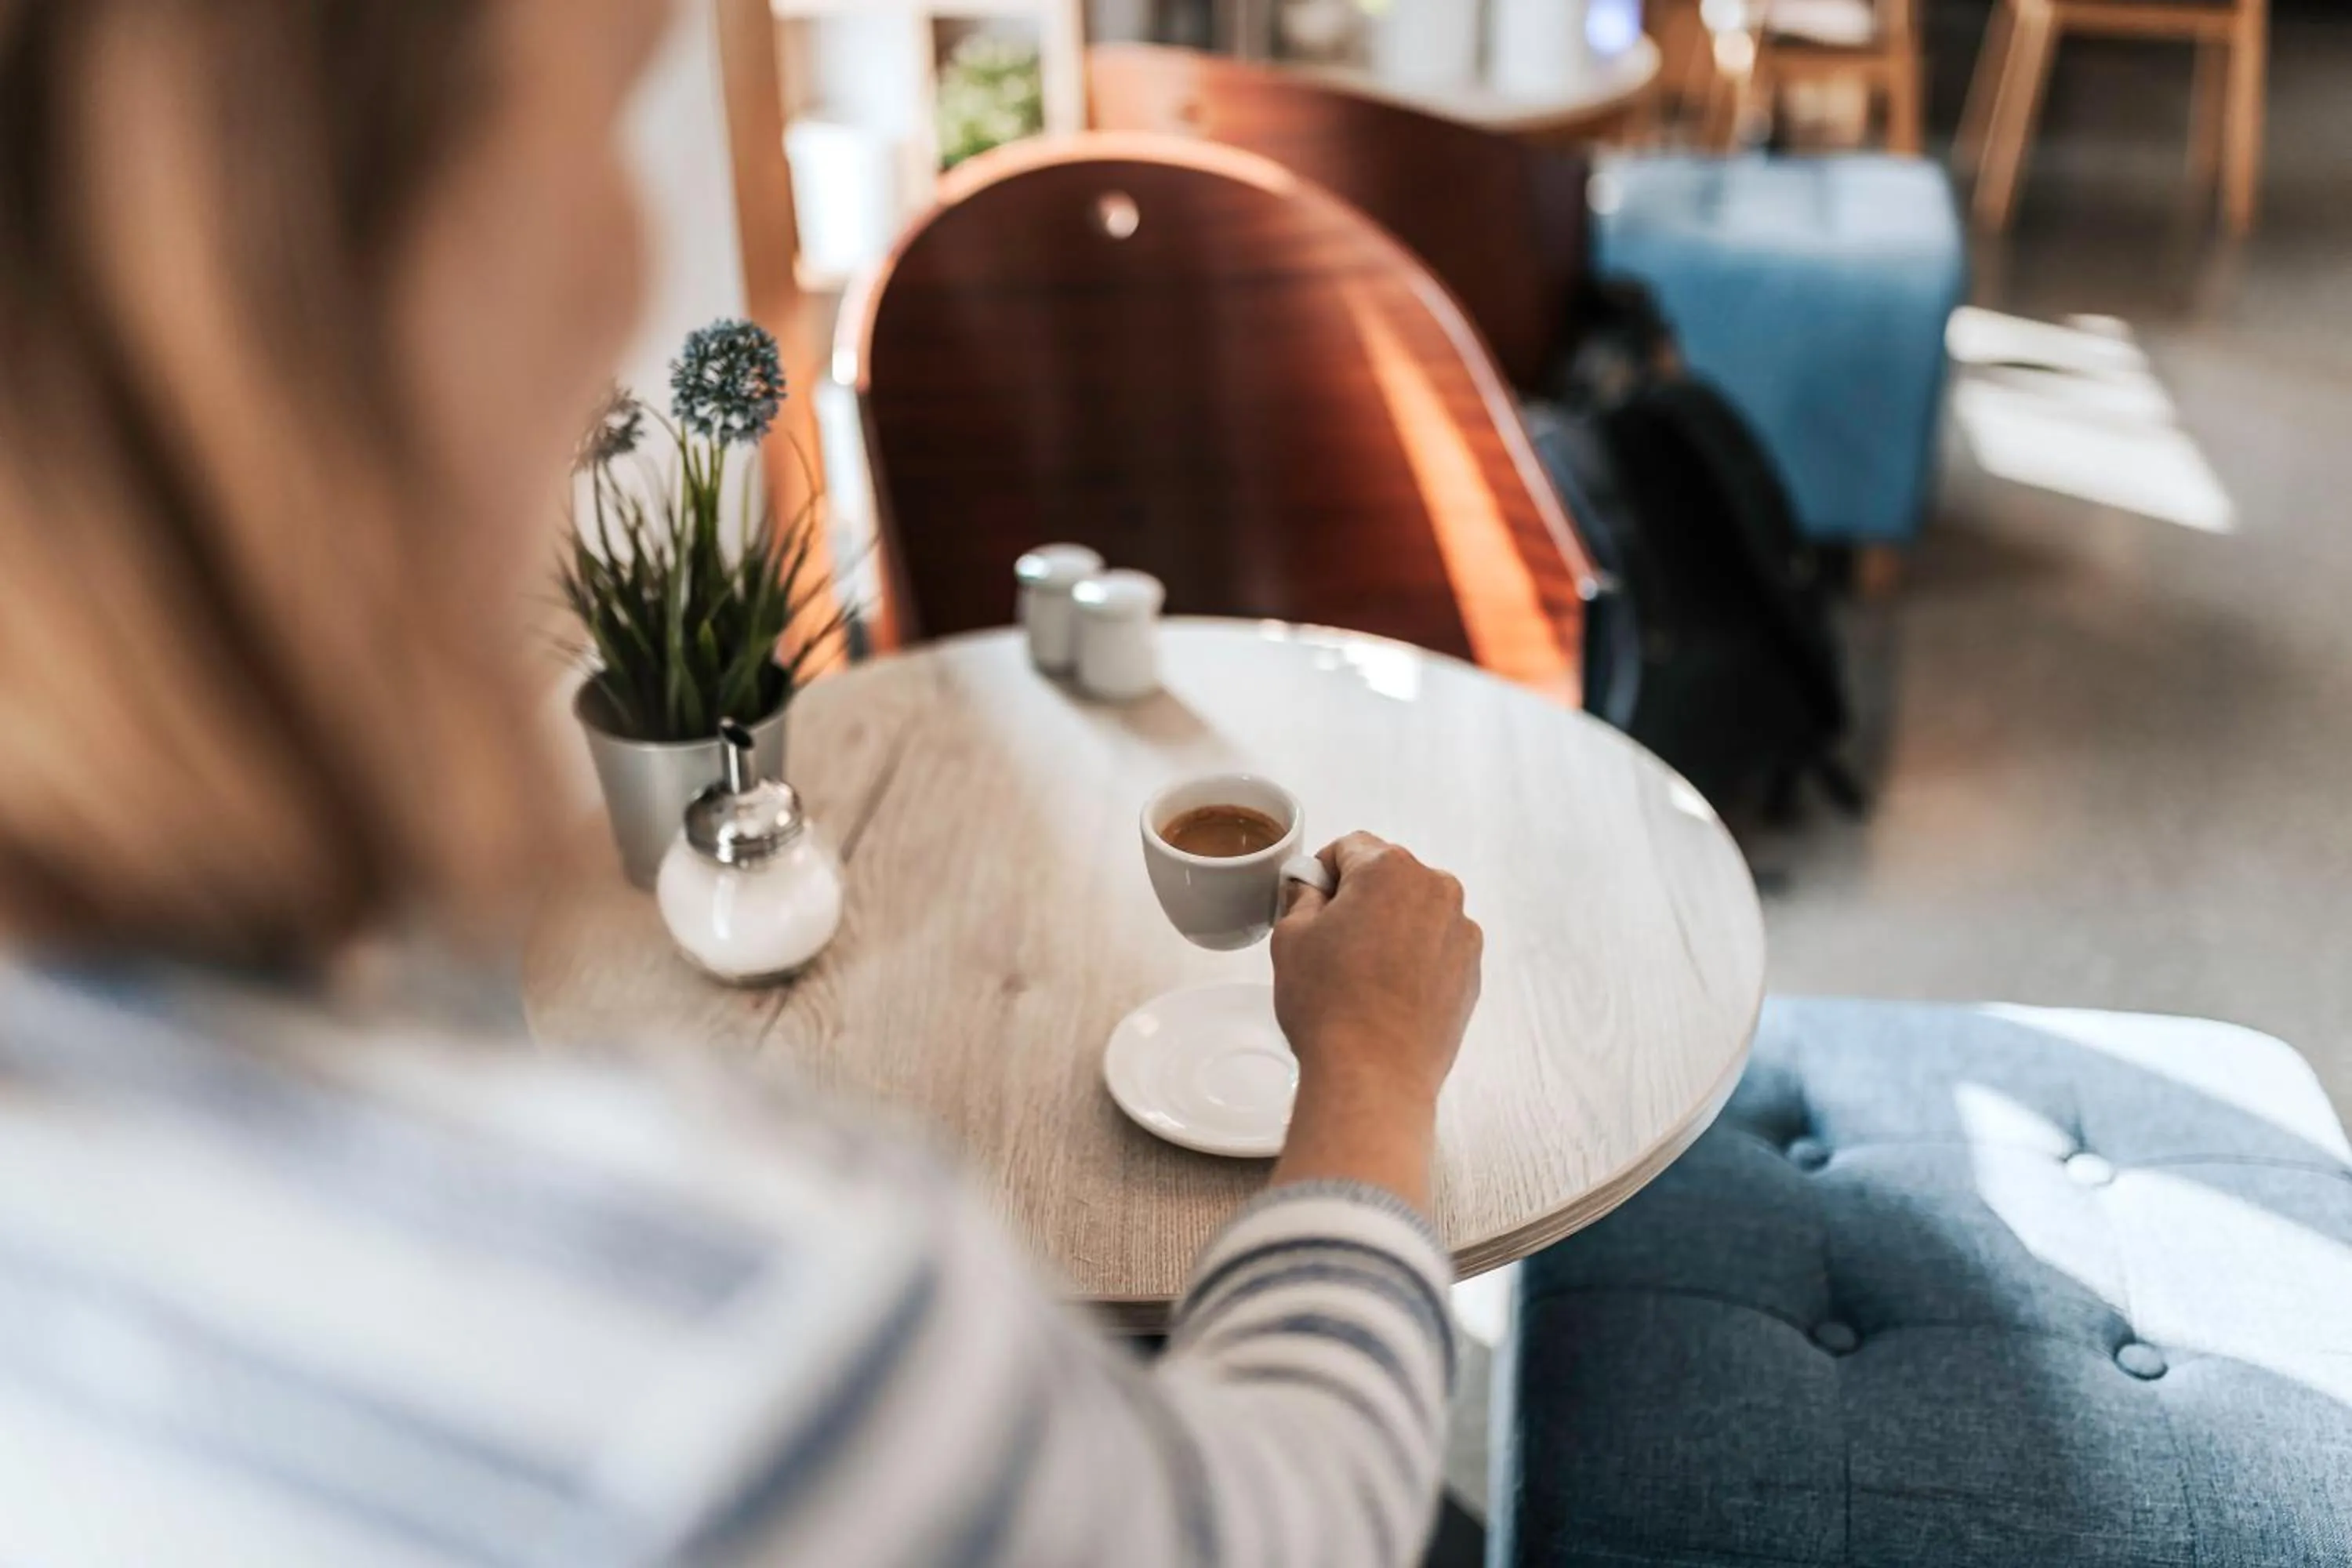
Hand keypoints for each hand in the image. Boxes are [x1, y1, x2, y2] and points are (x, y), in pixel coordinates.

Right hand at [1267, 833, 1482, 1209]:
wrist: (1375, 1075)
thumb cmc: (1330, 1006)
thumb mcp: (1290, 937)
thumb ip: (1302, 895)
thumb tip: (1312, 886)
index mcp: (1391, 869)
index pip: (1350, 847)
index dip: (1323, 873)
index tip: (1311, 903)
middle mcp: (1437, 889)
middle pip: (1388, 876)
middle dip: (1360, 898)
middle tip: (1331, 943)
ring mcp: (1461, 931)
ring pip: (1415, 911)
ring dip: (1390, 927)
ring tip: (1362, 975)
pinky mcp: (1472, 970)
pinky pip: (1436, 946)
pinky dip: (1414, 958)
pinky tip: (1388, 993)